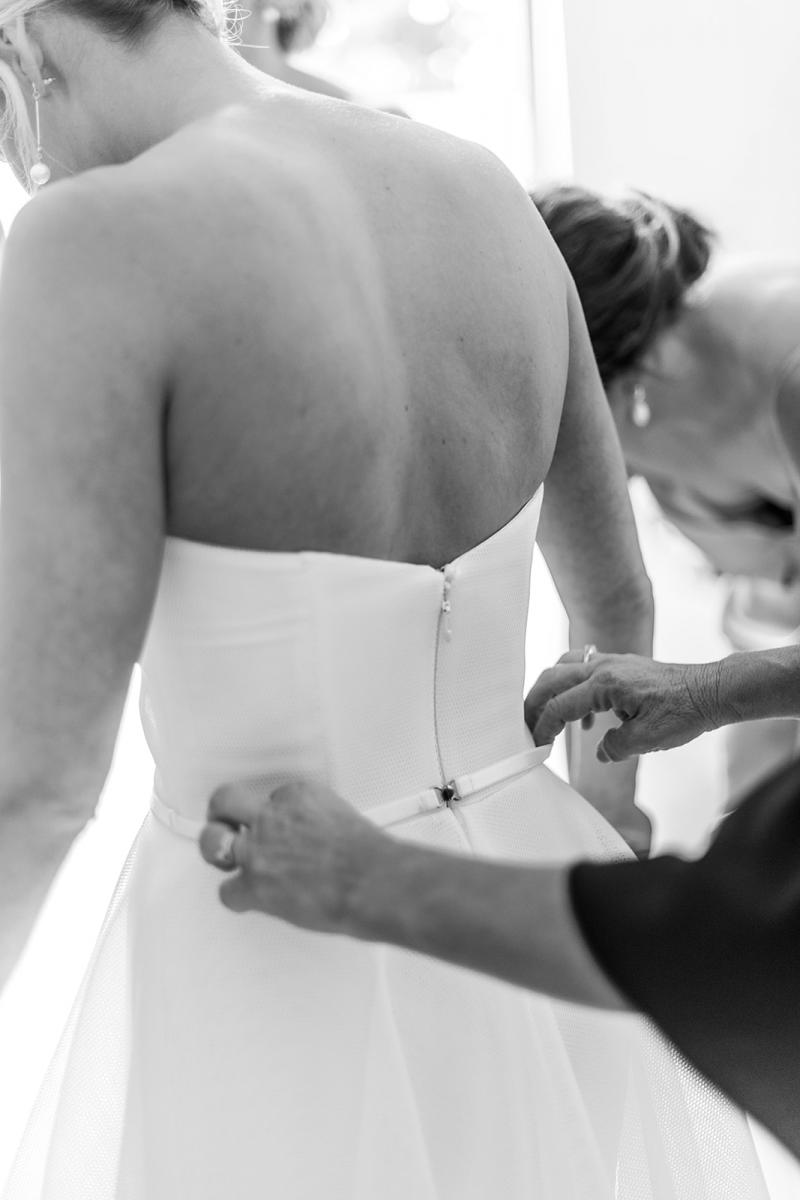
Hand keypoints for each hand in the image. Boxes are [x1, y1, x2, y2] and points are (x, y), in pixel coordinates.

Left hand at [199, 778, 388, 933]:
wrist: (371, 882)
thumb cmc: (370, 857)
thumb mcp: (346, 819)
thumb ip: (322, 824)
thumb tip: (319, 840)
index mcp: (298, 796)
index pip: (273, 798)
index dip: (275, 815)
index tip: (281, 826)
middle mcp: (272, 817)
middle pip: (227, 800)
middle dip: (222, 811)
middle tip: (224, 821)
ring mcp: (258, 850)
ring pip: (213, 841)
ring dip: (217, 850)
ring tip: (223, 858)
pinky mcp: (254, 884)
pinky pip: (228, 892)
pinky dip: (239, 898)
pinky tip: (249, 900)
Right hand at [525, 651, 721, 762]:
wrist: (710, 691)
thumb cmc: (685, 712)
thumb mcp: (647, 740)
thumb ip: (615, 747)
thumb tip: (600, 750)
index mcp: (605, 685)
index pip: (560, 706)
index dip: (543, 727)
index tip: (535, 744)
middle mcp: (604, 667)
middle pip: (552, 678)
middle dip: (534, 702)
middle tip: (524, 724)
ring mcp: (612, 662)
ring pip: (565, 667)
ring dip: (551, 690)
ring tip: (547, 716)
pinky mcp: (621, 666)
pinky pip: (584, 669)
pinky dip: (573, 687)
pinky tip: (587, 716)